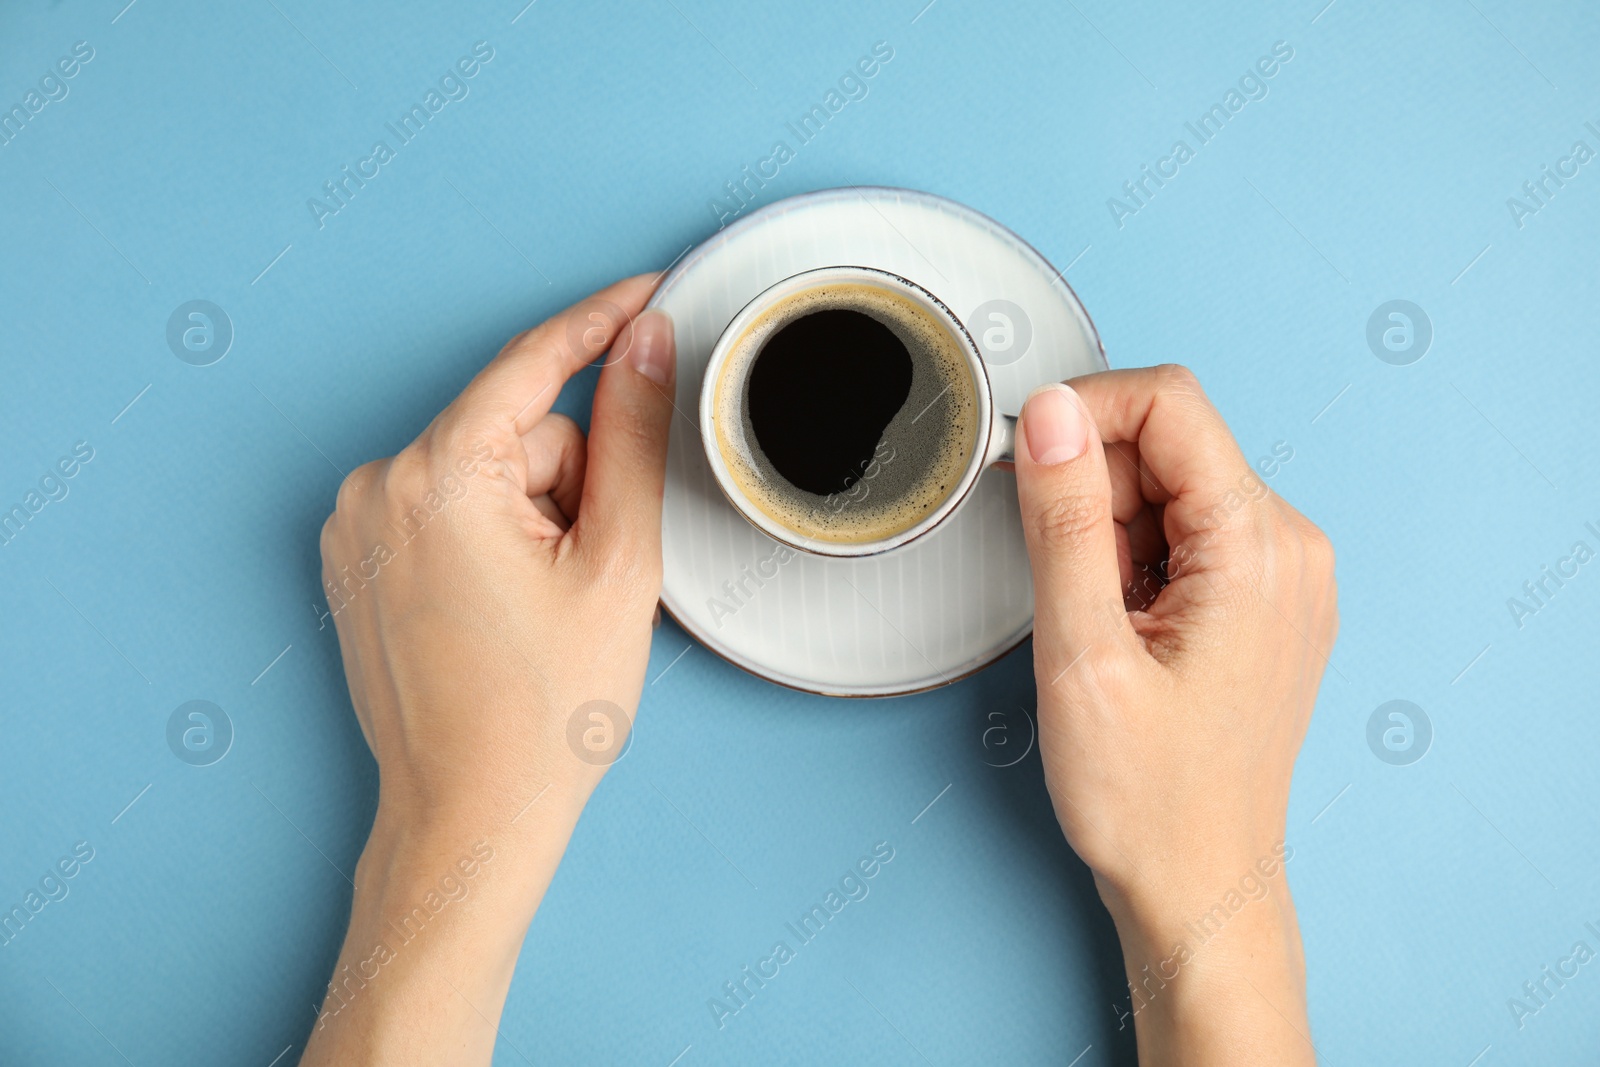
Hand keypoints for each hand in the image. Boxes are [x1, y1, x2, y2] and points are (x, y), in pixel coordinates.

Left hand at [301, 276, 675, 1065]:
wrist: (471, 815)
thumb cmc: (544, 713)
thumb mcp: (616, 561)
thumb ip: (633, 433)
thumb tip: (644, 342)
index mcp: (440, 477)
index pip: (534, 362)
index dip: (602, 322)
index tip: (650, 292)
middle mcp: (379, 488)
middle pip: (516, 431)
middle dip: (573, 479)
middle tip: (594, 567)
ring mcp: (358, 527)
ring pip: (486, 472)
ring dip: (536, 514)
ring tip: (547, 605)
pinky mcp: (357, 560)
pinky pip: (448, 508)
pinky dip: (494, 534)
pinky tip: (509, 607)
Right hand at [1013, 366, 1336, 1065]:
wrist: (1199, 886)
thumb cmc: (1150, 798)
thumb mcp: (1083, 653)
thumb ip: (1066, 520)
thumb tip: (1051, 413)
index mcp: (1258, 547)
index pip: (1168, 402)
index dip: (1082, 412)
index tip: (1026, 462)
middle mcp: (1290, 548)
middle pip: (1169, 443)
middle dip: (1094, 489)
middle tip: (1067, 585)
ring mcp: (1284, 576)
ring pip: (1172, 488)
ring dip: (1112, 532)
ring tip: (1100, 625)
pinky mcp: (1264, 602)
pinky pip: (1187, 534)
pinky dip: (1135, 562)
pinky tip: (1123, 631)